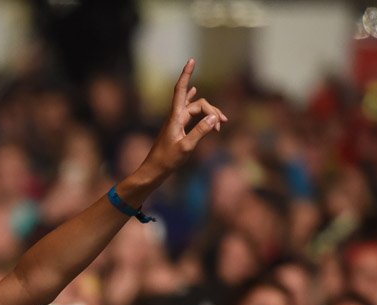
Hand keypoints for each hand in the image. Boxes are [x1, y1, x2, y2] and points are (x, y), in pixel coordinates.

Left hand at [142, 59, 226, 180]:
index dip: (186, 75)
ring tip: (221, 124)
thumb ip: (200, 132)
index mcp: (175, 118)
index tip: (191, 60)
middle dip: (212, 109)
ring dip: (210, 114)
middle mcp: (175, 117)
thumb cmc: (167, 161)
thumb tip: (215, 118)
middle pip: (197, 104)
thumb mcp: (186, 147)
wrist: (153, 172)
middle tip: (223, 124)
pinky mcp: (178, 129)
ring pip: (196, 110)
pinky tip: (197, 96)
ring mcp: (176, 123)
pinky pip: (190, 113)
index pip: (181, 90)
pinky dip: (199, 108)